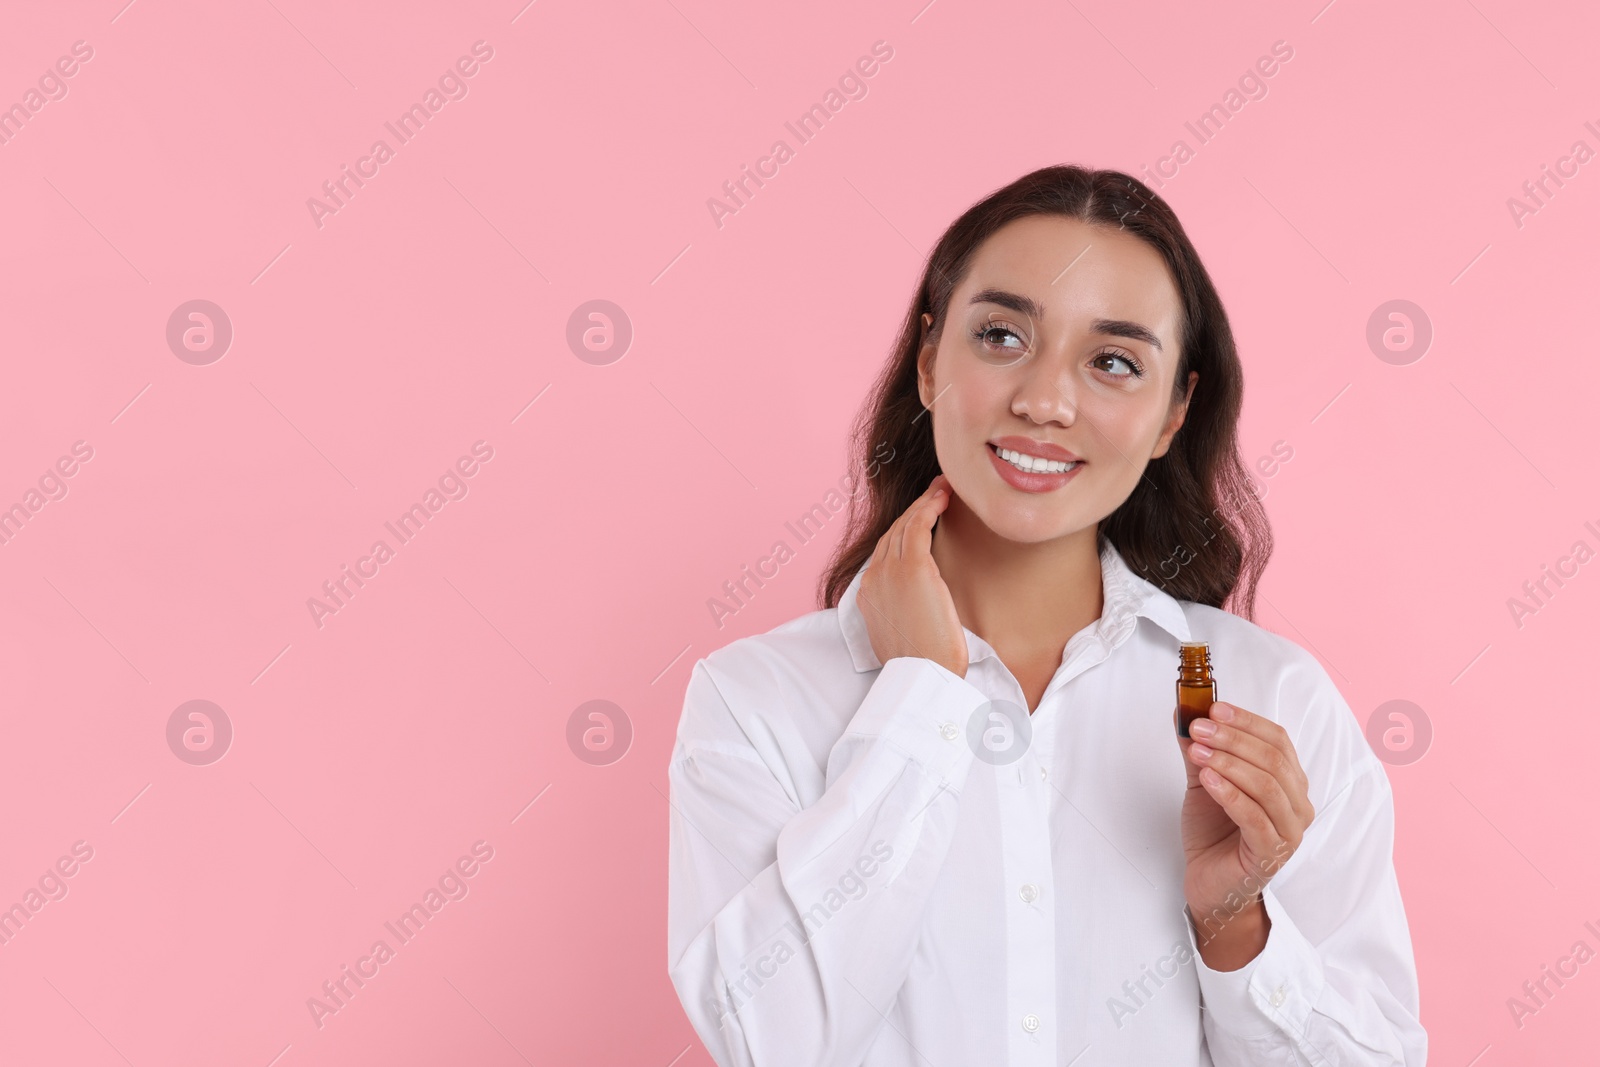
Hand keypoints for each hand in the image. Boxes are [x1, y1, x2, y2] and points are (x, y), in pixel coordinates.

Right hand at [857, 474, 966, 676]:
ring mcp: (890, 571)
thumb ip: (904, 614)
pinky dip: (930, 506)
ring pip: (905, 524)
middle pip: (893, 533)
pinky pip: (919, 525)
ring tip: (943, 489)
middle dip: (914, 509)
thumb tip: (920, 609)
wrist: (924, 675)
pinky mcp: (914, 568)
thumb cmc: (923, 664)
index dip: (903, 530)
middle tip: (935, 492)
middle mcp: (874, 578)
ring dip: (924, 502)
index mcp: (869, 595)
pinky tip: (944, 497)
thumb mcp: (903, 636)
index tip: (920, 517)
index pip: (885, 552)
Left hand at [1177, 700, 1313, 957]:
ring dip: (1229, 762)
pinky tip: (1207, 778)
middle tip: (1198, 728)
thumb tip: (1183, 711)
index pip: (1278, 740)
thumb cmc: (1213, 833)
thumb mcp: (1204, 781)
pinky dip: (1230, 793)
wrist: (1209, 883)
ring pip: (1267, 785)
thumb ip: (1200, 749)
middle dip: (1232, 738)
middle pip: (1273, 759)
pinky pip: (1255, 817)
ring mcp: (1289, 831)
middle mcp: (1297, 805)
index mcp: (1289, 782)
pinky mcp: (1272, 854)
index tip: (1213, 708)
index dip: (1246, 721)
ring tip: (1198, 752)